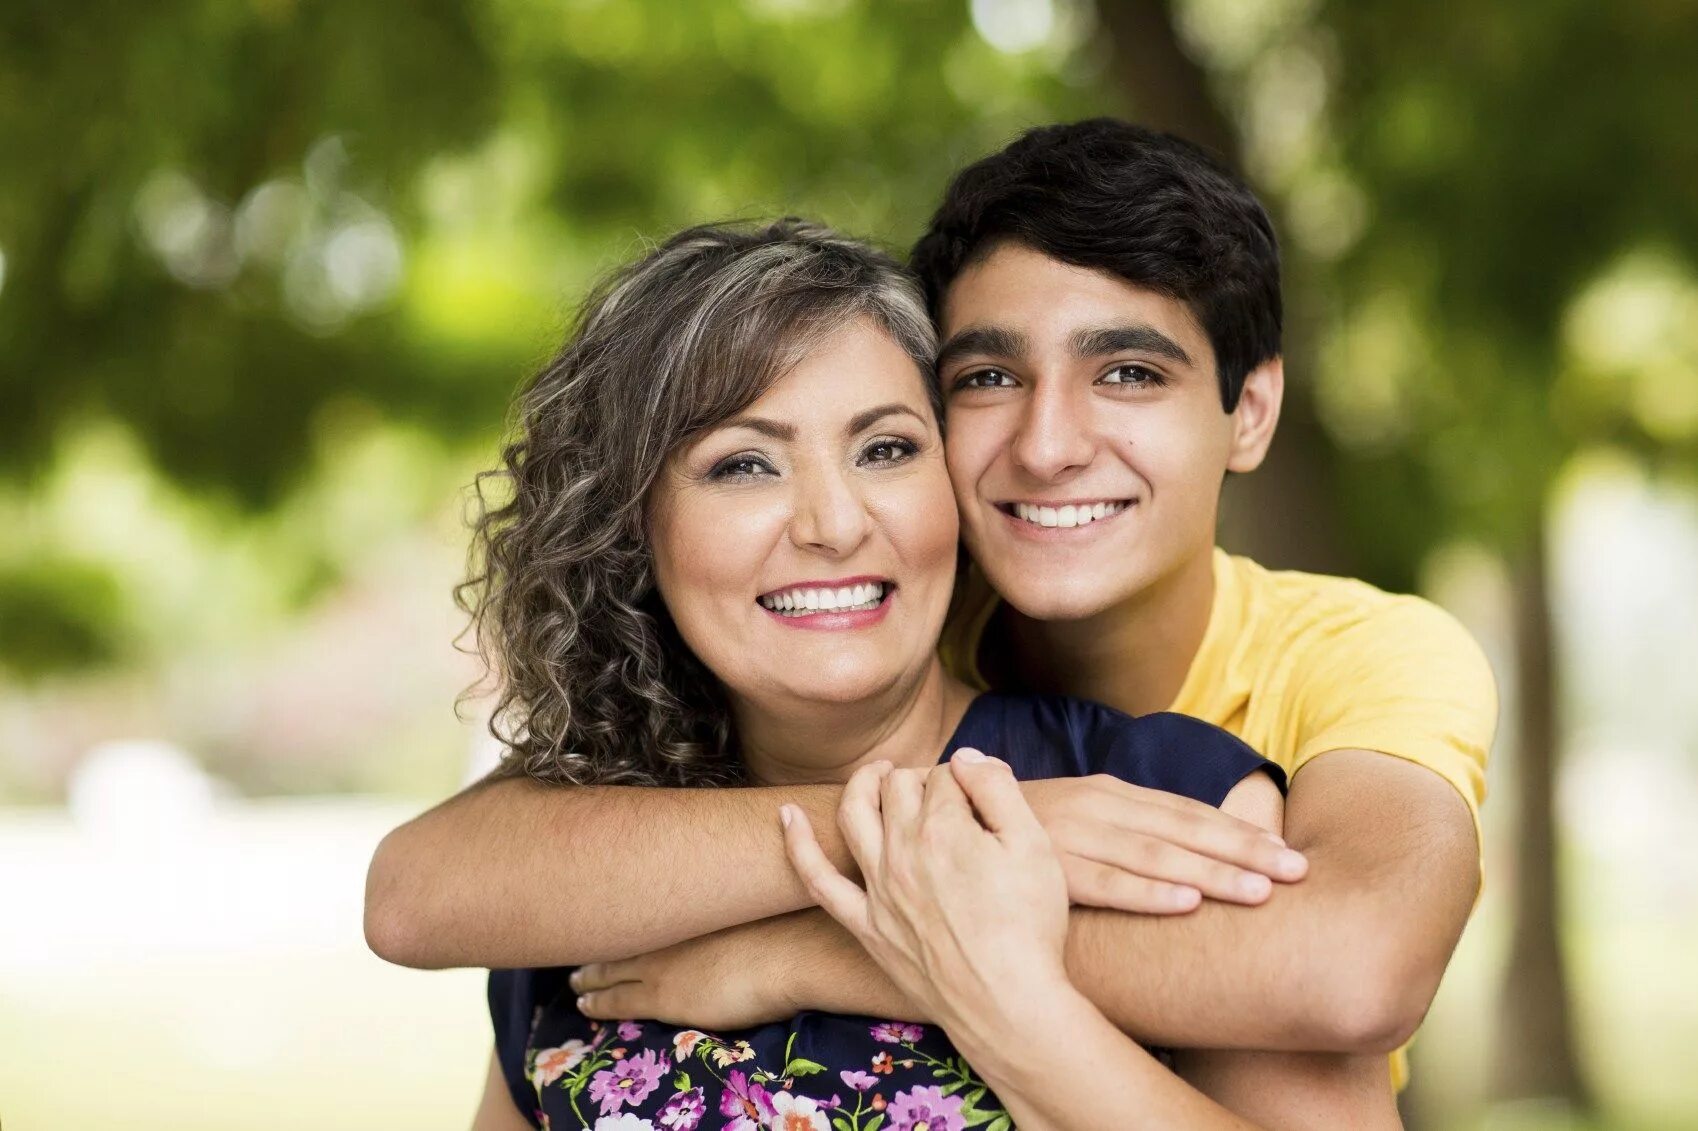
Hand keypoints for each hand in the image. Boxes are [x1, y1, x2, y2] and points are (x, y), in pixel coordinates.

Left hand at [572, 912, 816, 1029]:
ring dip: (588, 974)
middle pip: (622, 936)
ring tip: (574, 980)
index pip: (646, 910)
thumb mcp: (756, 904)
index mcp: (691, 907)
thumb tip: (739, 901)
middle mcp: (670, 930)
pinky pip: (616, 1001)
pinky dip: (596, 1002)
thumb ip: (737, 904)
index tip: (610, 913)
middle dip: (598, 942)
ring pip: (610, 969)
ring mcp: (662, 962)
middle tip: (579, 943)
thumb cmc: (788, 927)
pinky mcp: (662, 996)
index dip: (625, 915)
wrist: (791, 953)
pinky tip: (584, 1005)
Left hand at [780, 750, 1072, 1032]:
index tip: (983, 798)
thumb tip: (964, 758)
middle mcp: (902, 850)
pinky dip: (798, 843)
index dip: (965, 779)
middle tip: (943, 791)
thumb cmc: (1029, 925)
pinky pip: (818, 880)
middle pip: (898, 788)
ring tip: (877, 773)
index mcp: (944, 826)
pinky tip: (787, 814)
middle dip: (920, 777)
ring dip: (863, 783)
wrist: (1008, 1004)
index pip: (944, 776)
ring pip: (854, 814)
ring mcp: (878, 889)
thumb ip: (998, 789)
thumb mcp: (1033, 845)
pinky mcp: (866, 925)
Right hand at [1018, 773, 1306, 913]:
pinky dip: (1148, 893)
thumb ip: (1130, 829)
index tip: (1291, 854)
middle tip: (1297, 871)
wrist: (942, 817)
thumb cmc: (1024, 830)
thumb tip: (1195, 850)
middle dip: (1245, 850)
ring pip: (1155, 856)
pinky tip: (1186, 905)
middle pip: (1186, 830)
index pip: (1190, 813)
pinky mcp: (1047, 866)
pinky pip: (1106, 883)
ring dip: (1211, 873)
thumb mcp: (1082, 818)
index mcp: (1112, 793)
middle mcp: (1099, 806)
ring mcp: (1073, 834)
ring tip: (1259, 892)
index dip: (1241, 832)